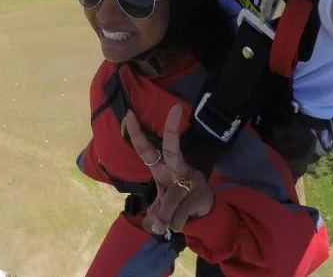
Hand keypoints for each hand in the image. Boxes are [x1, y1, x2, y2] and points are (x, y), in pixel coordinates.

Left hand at [125, 105, 213, 233]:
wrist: (202, 216)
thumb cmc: (176, 205)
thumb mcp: (159, 209)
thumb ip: (154, 215)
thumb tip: (156, 225)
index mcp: (161, 169)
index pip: (146, 149)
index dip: (137, 133)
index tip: (129, 113)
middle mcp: (177, 168)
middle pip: (172, 148)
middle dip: (172, 129)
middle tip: (176, 108)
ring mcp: (191, 178)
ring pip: (172, 198)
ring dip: (167, 216)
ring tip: (169, 223)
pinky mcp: (203, 192)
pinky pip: (182, 212)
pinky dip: (177, 222)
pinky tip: (180, 224)